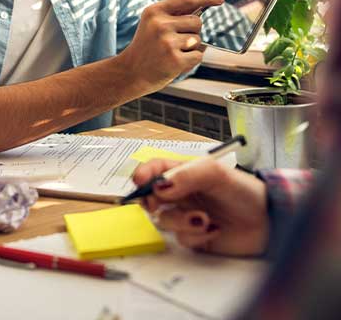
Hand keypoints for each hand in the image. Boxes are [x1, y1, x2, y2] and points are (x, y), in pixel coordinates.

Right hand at [120, 0, 222, 92]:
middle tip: (175, 41)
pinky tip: (174, 62)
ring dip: (191, 47)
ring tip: (172, 52)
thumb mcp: (152, 24)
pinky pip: (198, 55)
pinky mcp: (175, 60)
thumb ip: (173, 14)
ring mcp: (167, 43)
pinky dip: (191, 60)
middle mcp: (160, 25)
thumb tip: (204, 6)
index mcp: (154, 12)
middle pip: (197, 21)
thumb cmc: (146, 47)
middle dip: (193, 31)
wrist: (130, 72)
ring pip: (198, 39)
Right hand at [133, 158, 267, 255]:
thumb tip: (160, 186)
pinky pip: (182, 239)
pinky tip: (215, 229)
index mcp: (184, 173)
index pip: (154, 170)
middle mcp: (181, 194)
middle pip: (151, 197)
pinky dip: (197, 235)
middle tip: (157, 204)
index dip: (143, 174)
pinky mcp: (195, 237)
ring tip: (204, 218)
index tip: (140, 181)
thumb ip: (186, 175)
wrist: (268, 222)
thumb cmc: (244, 191)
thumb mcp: (214, 173)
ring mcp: (186, 215)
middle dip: (151, 201)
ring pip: (164, 220)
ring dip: (182, 221)